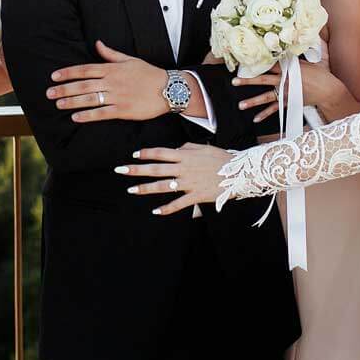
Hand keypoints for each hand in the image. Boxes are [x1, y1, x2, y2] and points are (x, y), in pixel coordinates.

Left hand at [48, 41, 169, 121]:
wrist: (169, 89)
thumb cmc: (149, 74)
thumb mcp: (130, 59)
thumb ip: (110, 54)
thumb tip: (97, 43)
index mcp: (112, 69)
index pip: (85, 69)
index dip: (68, 73)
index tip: (54, 76)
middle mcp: (112, 82)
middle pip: (83, 85)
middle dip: (64, 88)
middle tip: (49, 93)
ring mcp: (118, 96)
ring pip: (90, 99)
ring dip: (72, 101)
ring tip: (58, 104)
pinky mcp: (124, 110)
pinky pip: (102, 113)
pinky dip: (88, 115)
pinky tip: (75, 117)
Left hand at [117, 143, 231, 214]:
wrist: (240, 173)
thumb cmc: (222, 158)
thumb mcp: (204, 148)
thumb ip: (187, 147)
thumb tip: (176, 149)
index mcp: (185, 156)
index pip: (161, 153)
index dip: (146, 154)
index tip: (134, 155)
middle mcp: (184, 169)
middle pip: (155, 169)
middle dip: (136, 169)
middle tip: (120, 170)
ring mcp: (189, 183)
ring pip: (163, 187)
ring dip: (145, 188)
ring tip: (131, 190)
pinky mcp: (196, 196)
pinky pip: (178, 204)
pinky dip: (167, 208)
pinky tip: (155, 211)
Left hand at [232, 60, 344, 122]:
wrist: (328, 90)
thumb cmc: (319, 74)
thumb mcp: (306, 62)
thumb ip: (293, 59)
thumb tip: (287, 47)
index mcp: (288, 69)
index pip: (269, 64)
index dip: (257, 62)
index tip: (244, 62)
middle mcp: (285, 81)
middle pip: (263, 79)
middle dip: (248, 81)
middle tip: (234, 81)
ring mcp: (286, 93)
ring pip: (266, 97)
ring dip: (253, 101)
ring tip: (240, 105)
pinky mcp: (289, 102)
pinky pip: (275, 110)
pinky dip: (265, 114)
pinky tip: (255, 118)